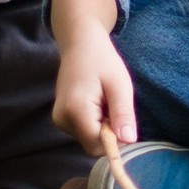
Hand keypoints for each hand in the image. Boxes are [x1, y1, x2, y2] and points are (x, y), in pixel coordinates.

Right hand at [51, 29, 138, 154]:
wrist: (80, 43)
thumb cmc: (102, 60)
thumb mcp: (119, 84)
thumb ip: (123, 113)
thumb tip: (129, 141)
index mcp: (76, 111)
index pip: (98, 145)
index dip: (115, 139)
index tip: (122, 118)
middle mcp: (62, 119)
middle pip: (93, 144)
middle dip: (109, 132)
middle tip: (113, 105)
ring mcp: (59, 120)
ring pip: (89, 139)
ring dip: (102, 127)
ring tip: (104, 100)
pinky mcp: (61, 118)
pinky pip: (84, 131)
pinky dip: (95, 122)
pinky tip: (96, 102)